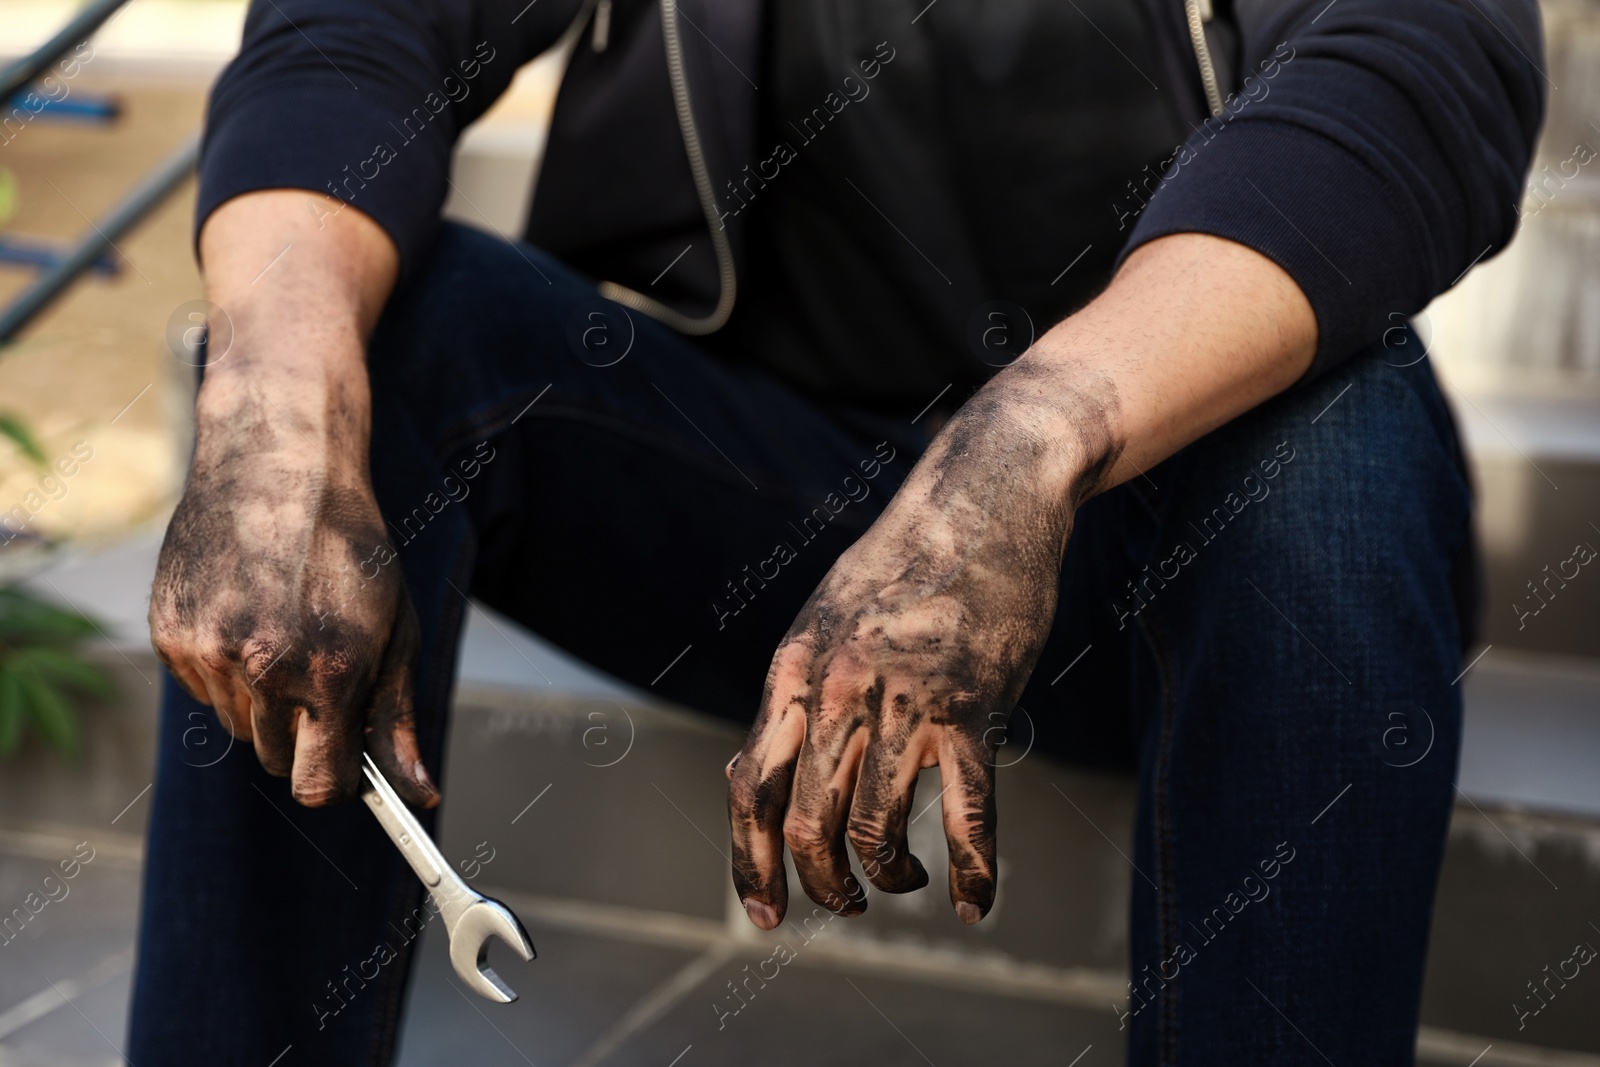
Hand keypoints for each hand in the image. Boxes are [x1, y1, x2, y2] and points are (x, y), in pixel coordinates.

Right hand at [150, 378, 434, 807]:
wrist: (278, 463)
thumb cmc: (350, 548)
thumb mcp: (395, 631)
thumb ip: (398, 719)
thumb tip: (419, 796)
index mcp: (328, 672)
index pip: (320, 785)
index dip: (340, 780)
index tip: (349, 762)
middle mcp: (262, 670)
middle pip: (279, 762)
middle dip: (306, 738)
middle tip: (324, 679)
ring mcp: (208, 653)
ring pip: (240, 727)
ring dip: (266, 703)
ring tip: (287, 631)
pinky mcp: (170, 636)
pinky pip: (204, 691)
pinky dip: (227, 672)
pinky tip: (249, 614)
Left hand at [726, 364, 1116, 927]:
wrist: (986, 494)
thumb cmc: (906, 561)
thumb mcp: (825, 617)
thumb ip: (793, 695)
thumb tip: (747, 769)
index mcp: (793, 669)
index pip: (749, 789)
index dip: (750, 865)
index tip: (768, 913)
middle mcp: (839, 690)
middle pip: (807, 824)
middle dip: (823, 885)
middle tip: (845, 904)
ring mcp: (907, 699)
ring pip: (878, 831)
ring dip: (888, 878)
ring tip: (906, 882)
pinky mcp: (976, 707)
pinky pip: (970, 818)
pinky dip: (974, 875)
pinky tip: (974, 903)